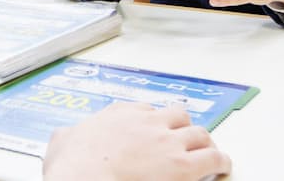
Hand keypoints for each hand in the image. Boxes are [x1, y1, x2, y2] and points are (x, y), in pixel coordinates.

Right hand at [43, 102, 230, 180]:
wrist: (85, 179)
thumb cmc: (73, 167)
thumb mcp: (61, 142)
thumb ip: (67, 135)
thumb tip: (64, 137)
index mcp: (119, 114)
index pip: (145, 109)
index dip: (153, 122)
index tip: (154, 130)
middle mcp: (147, 122)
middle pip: (176, 115)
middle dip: (182, 127)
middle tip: (185, 138)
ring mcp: (167, 142)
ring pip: (199, 133)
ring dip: (204, 142)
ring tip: (209, 151)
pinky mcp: (182, 166)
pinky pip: (213, 158)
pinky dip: (221, 161)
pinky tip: (223, 166)